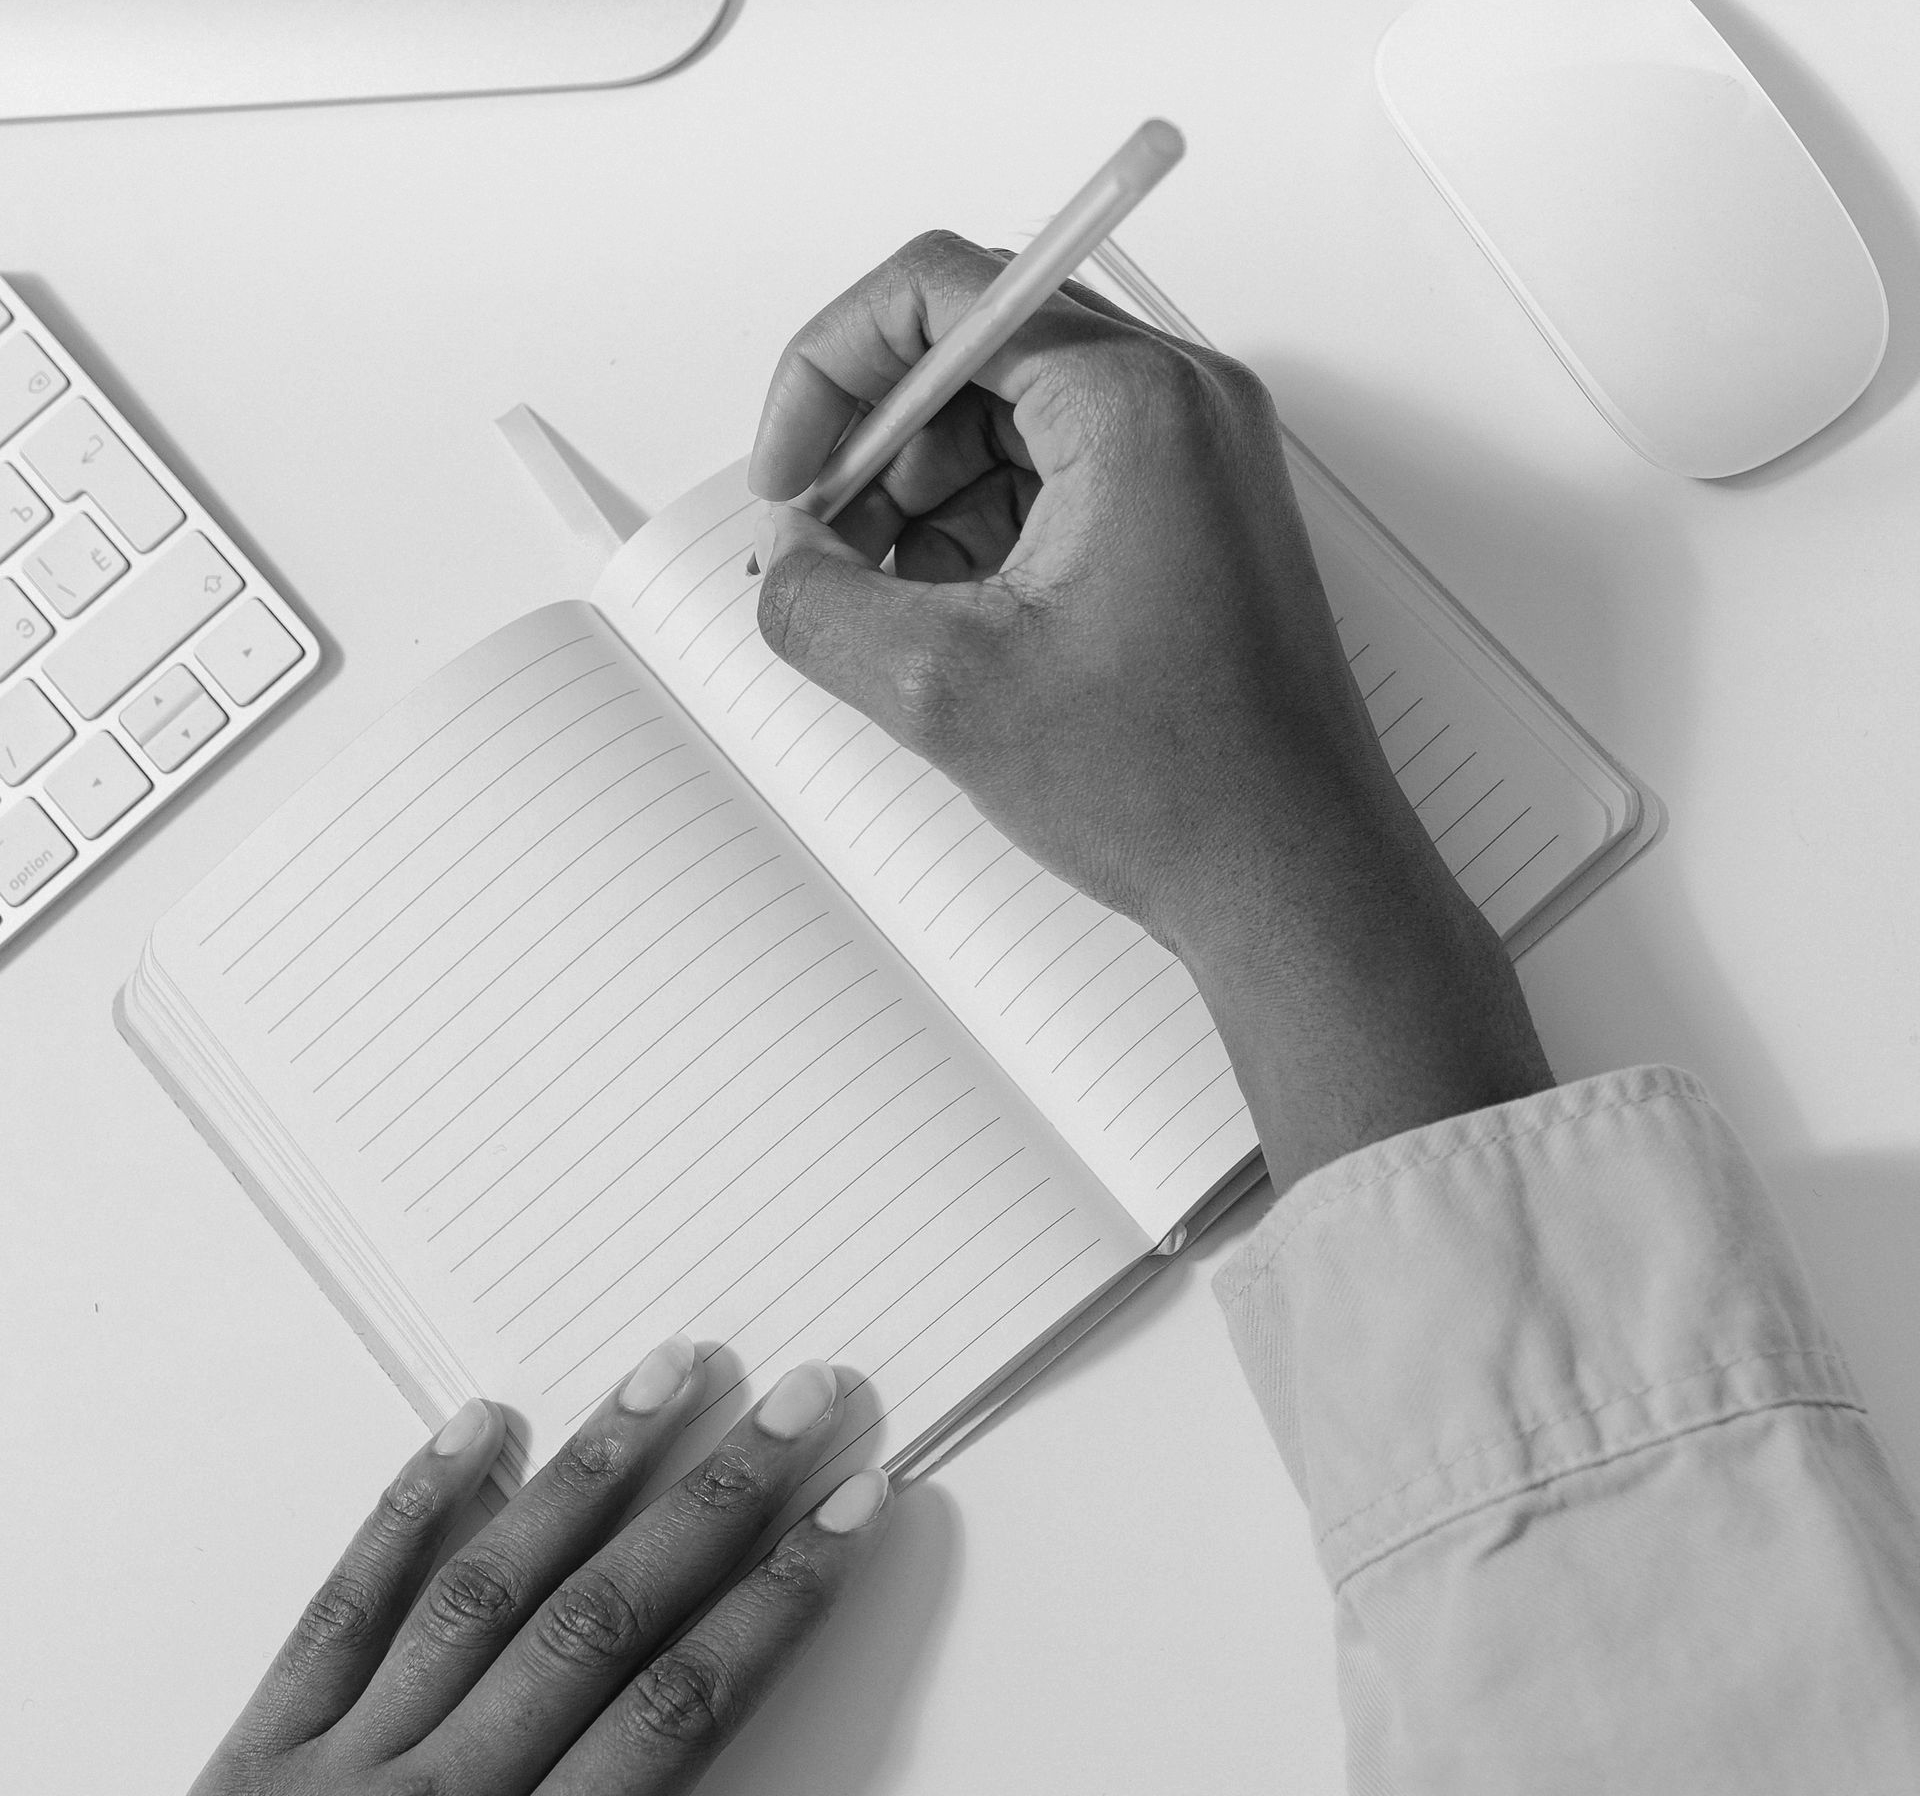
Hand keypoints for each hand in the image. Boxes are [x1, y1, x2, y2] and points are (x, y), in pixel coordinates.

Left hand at [195, 1343, 887, 1795]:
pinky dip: (408, 1511)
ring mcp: (337, 1771)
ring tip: (671, 1373)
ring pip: (487, 1587)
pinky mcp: (254, 1754)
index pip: (680, 1711)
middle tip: (800, 1402)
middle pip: (603, 1620)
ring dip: (592, 1471)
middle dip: (718, 1499)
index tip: (852, 1510)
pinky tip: (476, 1429)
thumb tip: (714, 1726)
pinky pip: (339, 1611)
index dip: (780, 1601)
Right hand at [750, 232, 1551, 1179]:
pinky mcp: (1187, 520)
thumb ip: (819, 604)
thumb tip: (784, 561)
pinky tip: (954, 625)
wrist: (1293, 883)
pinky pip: (1051, 480)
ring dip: (922, 502)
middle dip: (875, 451)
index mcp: (1137, 404)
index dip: (831, 369)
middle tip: (825, 549)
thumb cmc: (1185, 791)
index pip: (941, 291)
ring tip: (895, 611)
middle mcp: (1180, 406)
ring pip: (1004, 423)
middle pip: (971, 353)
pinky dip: (981, 536)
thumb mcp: (946, 694)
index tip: (792, 469)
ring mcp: (1192, 461)